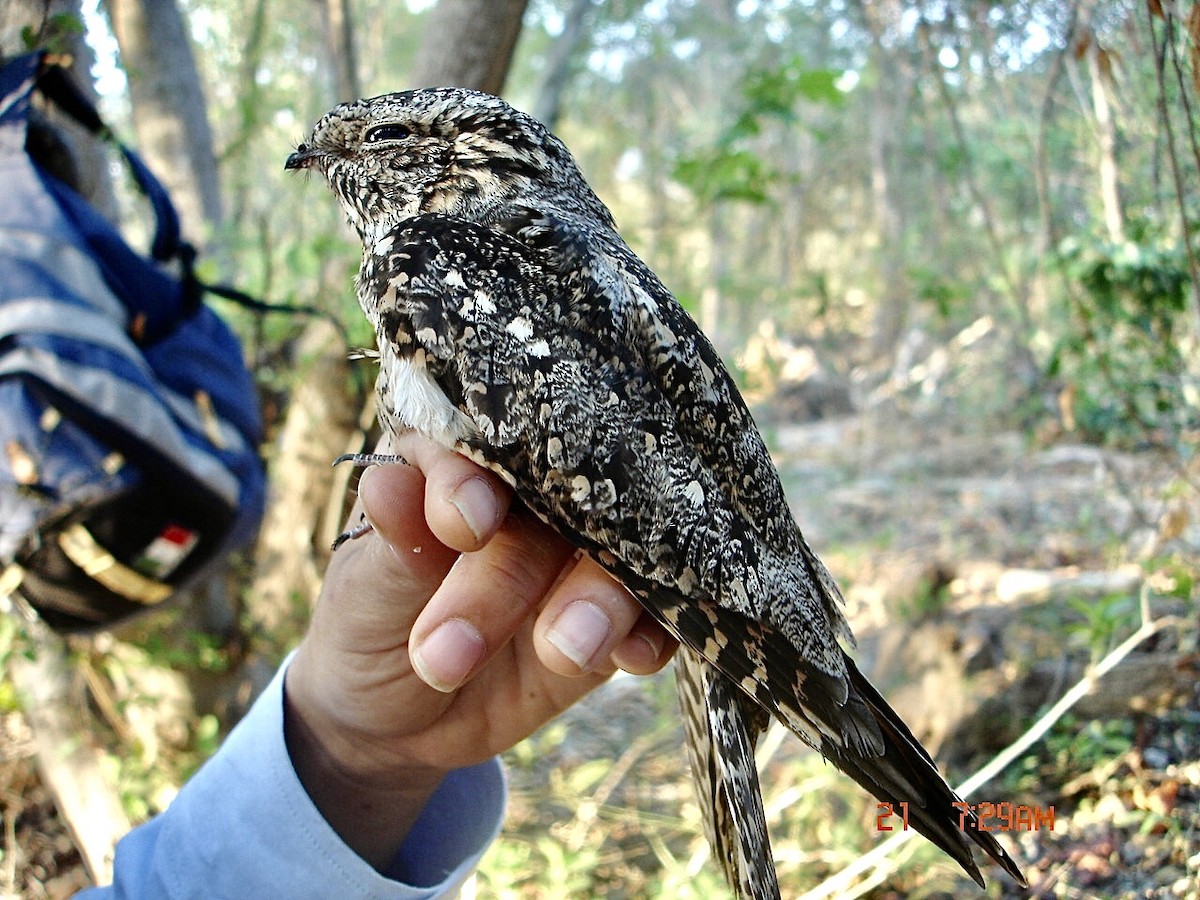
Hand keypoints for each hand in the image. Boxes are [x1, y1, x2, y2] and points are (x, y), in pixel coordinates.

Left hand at [283, 433, 676, 869]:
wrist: (393, 718)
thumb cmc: (369, 624)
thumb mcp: (368, 589)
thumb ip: (396, 541)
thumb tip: (388, 484)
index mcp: (463, 459)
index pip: (479, 440)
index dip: (474, 476)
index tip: (464, 527)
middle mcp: (533, 494)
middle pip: (558, 498)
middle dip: (518, 572)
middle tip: (455, 651)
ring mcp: (581, 551)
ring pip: (617, 551)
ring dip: (598, 600)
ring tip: (562, 653)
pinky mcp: (616, 613)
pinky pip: (657, 610)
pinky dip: (651, 630)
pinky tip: (631, 657)